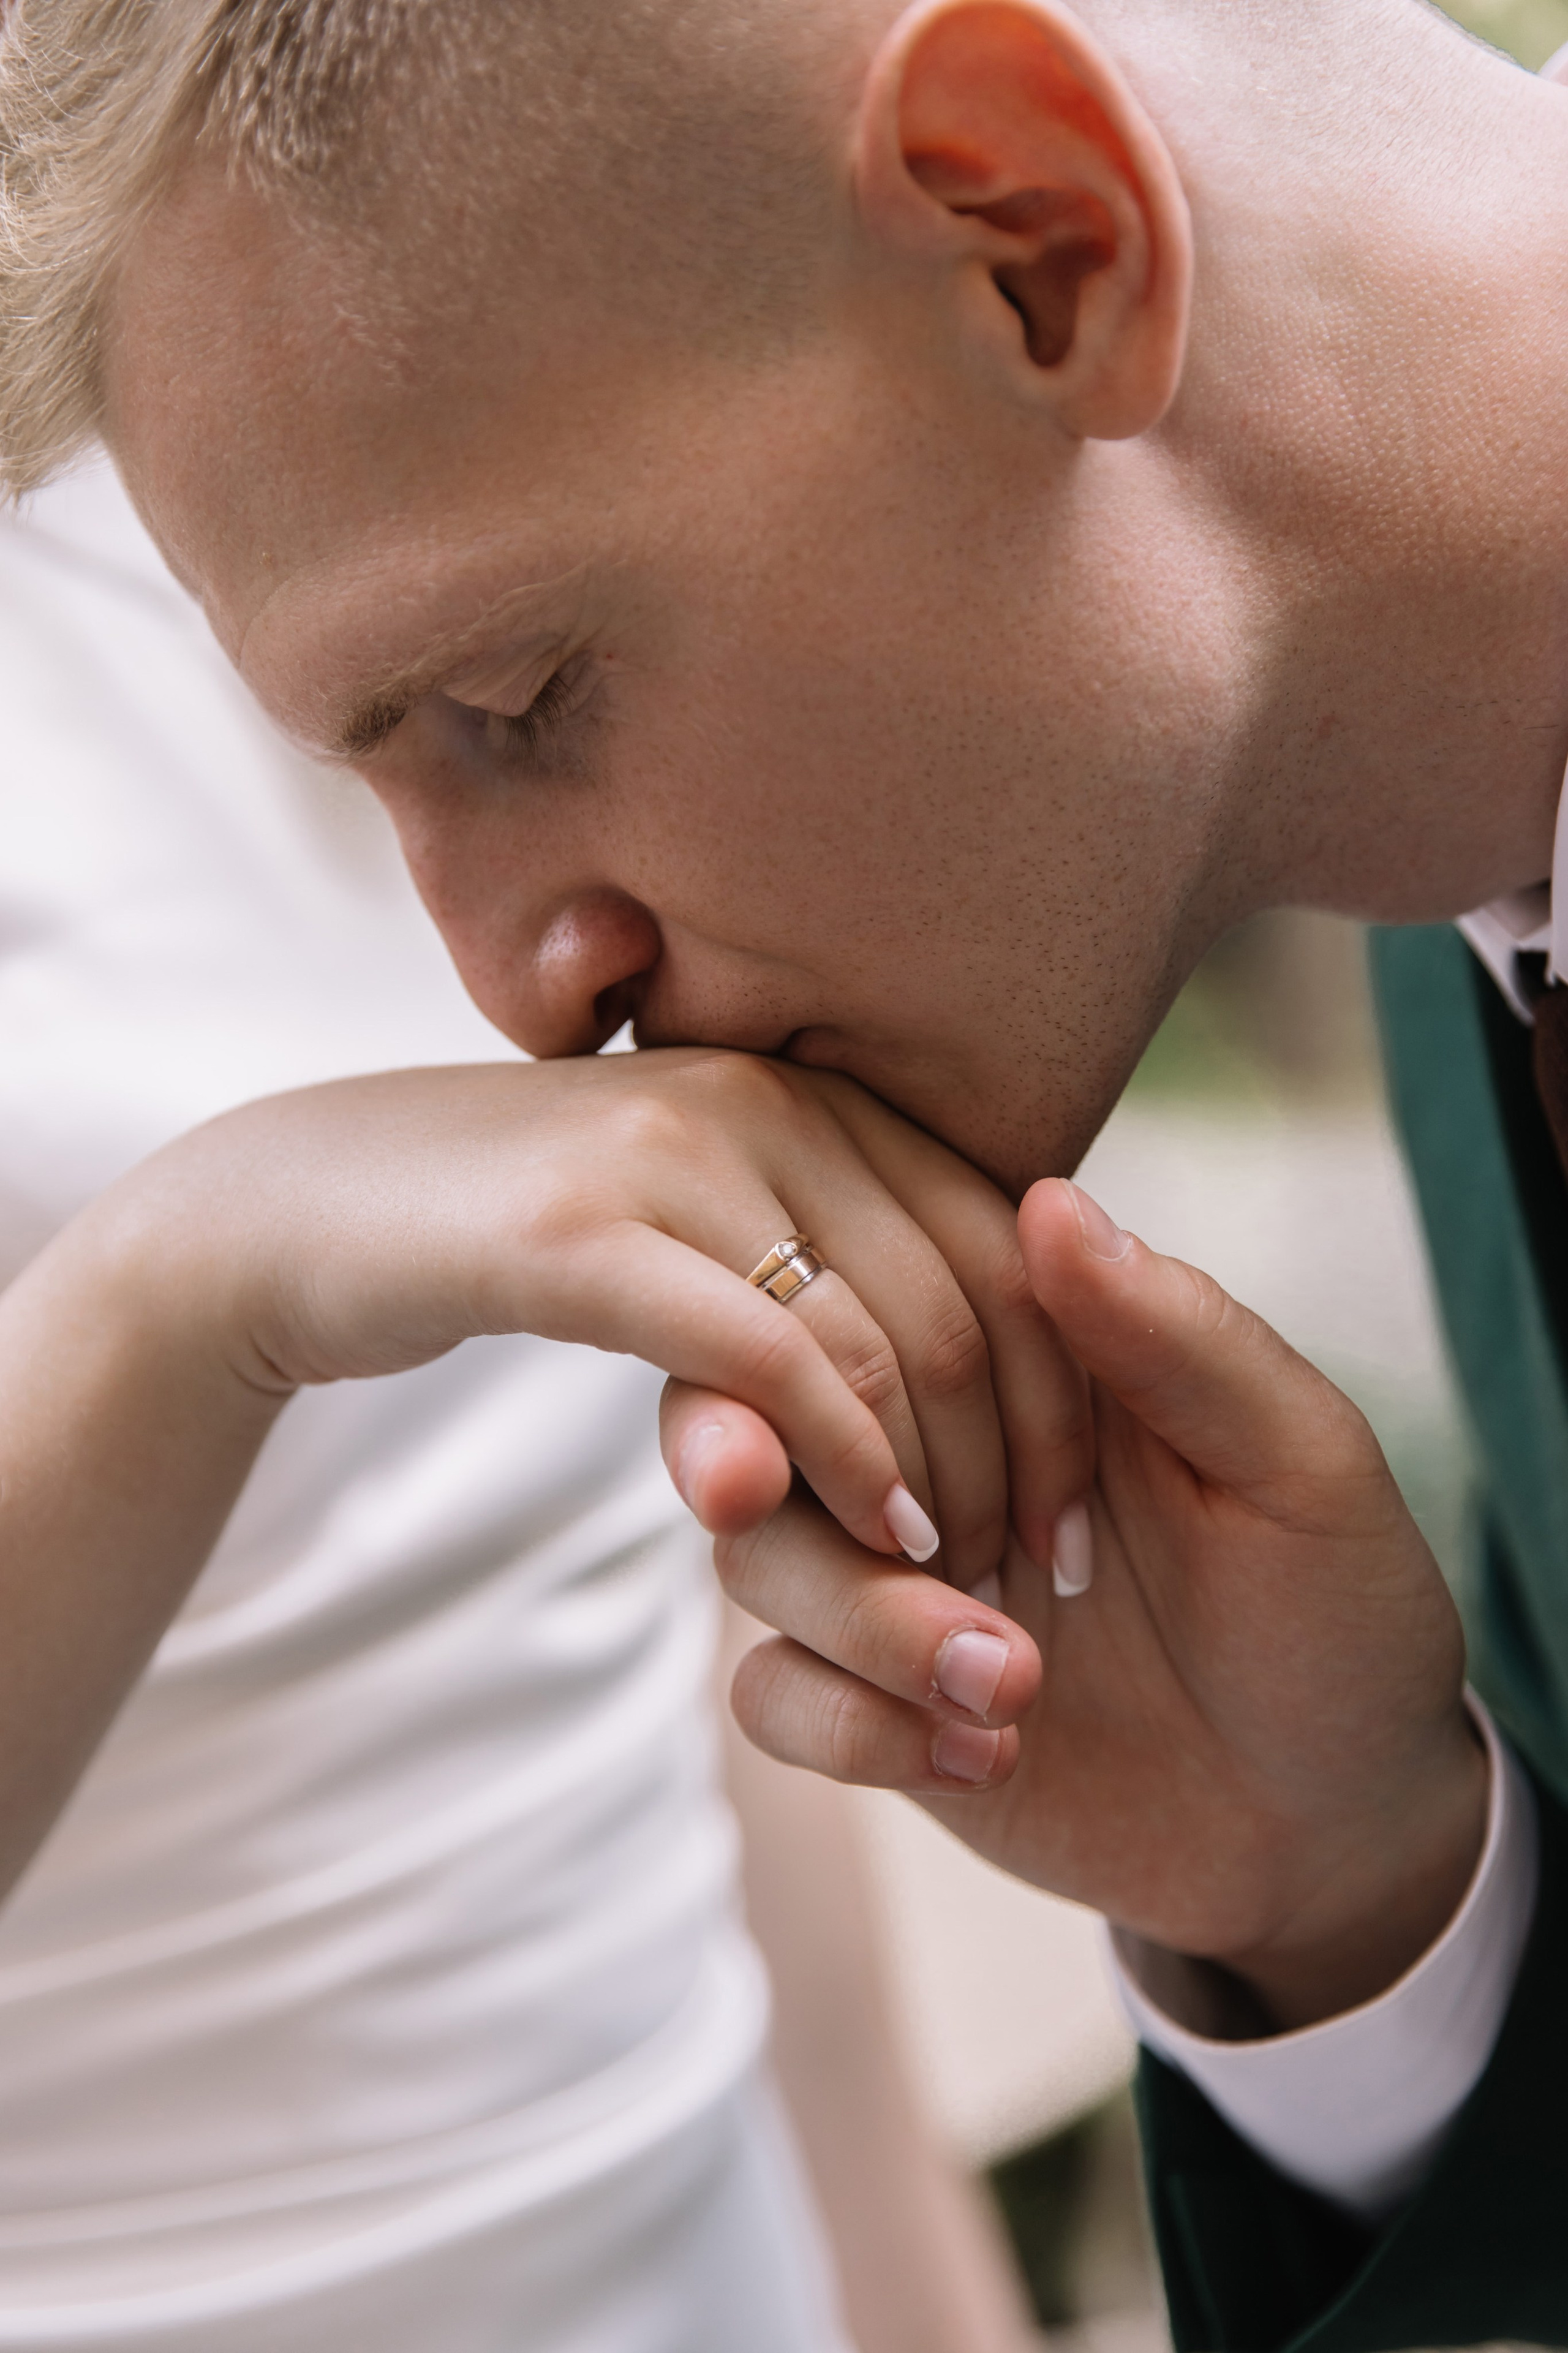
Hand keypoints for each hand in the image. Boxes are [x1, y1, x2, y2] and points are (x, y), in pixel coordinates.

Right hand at [120, 1050, 1075, 1581]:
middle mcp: (768, 1099)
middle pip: (972, 1297)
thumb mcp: (705, 1216)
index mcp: (815, 1092)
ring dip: (950, 1483)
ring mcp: (675, 1157)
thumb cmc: (534, 1233)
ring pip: (890, 1339)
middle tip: (1041, 1579)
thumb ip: (828, 1242)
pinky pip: (774, 1356)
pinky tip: (877, 1535)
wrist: (310, 1206)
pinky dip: (849, 1463)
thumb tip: (996, 1293)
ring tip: (962, 1583)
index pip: (1010, 1240)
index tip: (1080, 1511)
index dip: (1072, 1382)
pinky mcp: (586, 1238)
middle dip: (1030, 1455)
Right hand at [700, 1177, 1486, 2029]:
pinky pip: (768, 1693)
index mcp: (1025, 1355)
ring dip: (865, 1620)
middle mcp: (933, 1447)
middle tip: (954, 1553)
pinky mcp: (868, 1698)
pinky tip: (984, 1754)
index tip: (962, 1434)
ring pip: (753, 1553)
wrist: (1336, 1825)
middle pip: (770, 1409)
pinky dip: (853, 1725)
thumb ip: (1178, 1338)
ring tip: (1014, 1683)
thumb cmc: (1335, 1614)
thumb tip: (1052, 1202)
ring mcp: (890, 1575)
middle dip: (835, 1487)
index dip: (879, 1348)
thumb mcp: (1298, 1463)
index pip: (875, 1282)